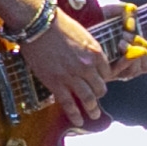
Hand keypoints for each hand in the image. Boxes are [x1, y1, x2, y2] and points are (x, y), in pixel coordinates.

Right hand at [18, 0, 115, 128]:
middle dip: (99, 94)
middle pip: (100, 88)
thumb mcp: (83, 34)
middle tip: (97, 99)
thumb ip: (88, 49)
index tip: (99, 81)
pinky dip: (75, 114)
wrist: (39, 24)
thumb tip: (90, 57)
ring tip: (94, 116)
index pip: (107, 73)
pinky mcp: (56, 83)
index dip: (103, 79)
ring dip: (92, 109)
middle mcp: (87, 67)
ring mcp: (72, 77)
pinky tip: (78, 121)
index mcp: (96, 53)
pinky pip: (68, 103)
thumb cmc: (59, 25)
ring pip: (88, 98)